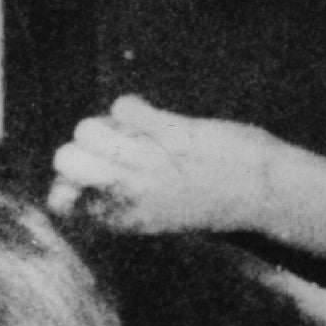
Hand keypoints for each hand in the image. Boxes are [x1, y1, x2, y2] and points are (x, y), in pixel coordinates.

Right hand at [48, 95, 275, 235]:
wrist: (265, 193)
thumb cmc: (212, 201)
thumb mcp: (155, 216)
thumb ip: (116, 203)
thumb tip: (69, 187)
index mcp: (122, 218)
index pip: (60, 198)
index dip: (68, 179)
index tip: (96, 172)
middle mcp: (128, 192)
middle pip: (64, 158)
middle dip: (82, 145)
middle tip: (117, 145)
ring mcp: (148, 162)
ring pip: (87, 129)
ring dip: (106, 124)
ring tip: (138, 131)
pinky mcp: (173, 133)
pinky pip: (123, 107)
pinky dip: (132, 106)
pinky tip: (154, 117)